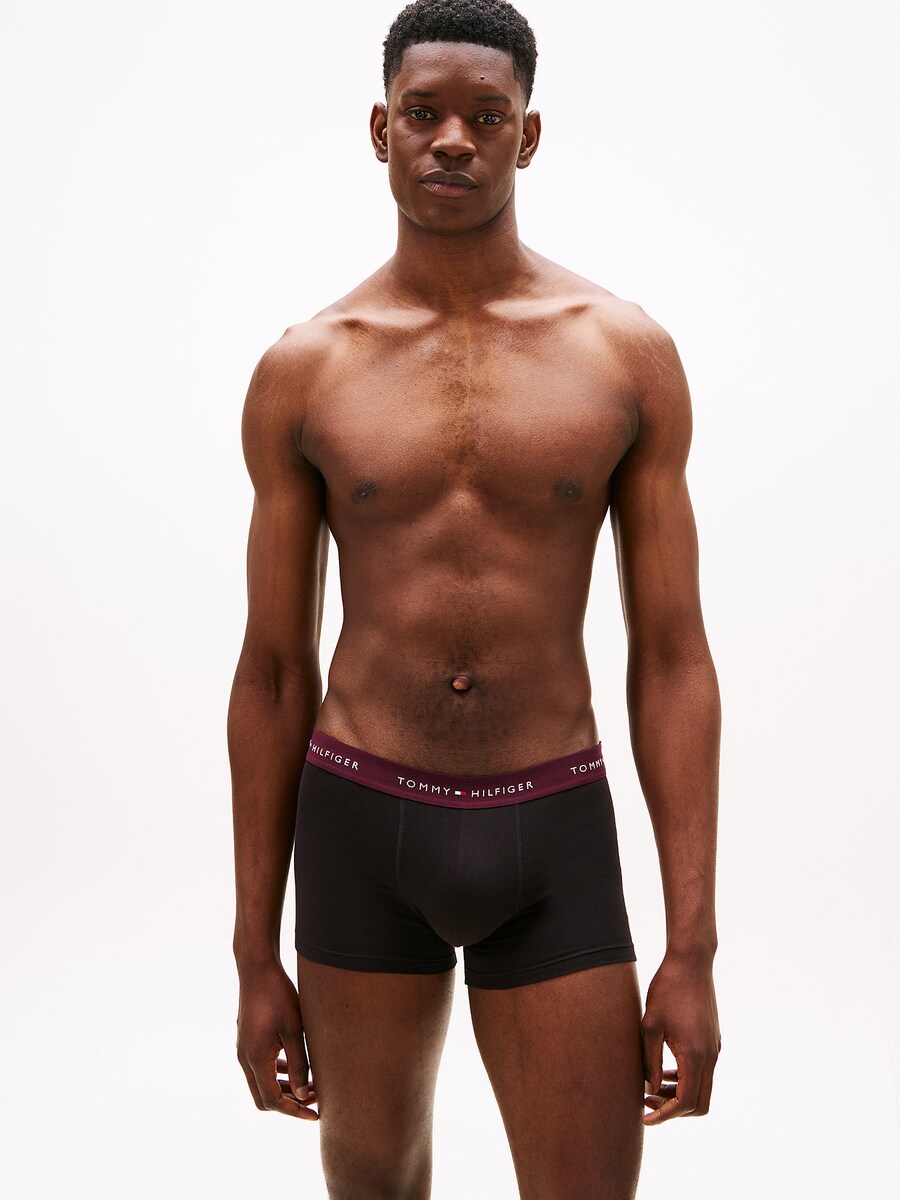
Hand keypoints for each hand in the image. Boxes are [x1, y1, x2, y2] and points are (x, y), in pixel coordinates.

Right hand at [236, 959, 318, 1119]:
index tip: (315, 1115)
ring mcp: (243, 1049)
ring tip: (310, 1084)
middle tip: (314, 1100)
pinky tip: (294, 1065)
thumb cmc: (278, 996)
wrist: (257, 969)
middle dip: (289, 1103)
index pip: (273, 1100)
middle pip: (264, 1097)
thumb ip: (300, 1064)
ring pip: (261, 1082)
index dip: (294, 1111)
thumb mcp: (294, 1031)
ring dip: (283, 1088)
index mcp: (256, 1059)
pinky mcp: (247, 1040)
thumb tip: (304, 1095)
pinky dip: (276, 1073)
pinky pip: (259, 1067)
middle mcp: (245, 1058)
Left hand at [641, 951, 720, 1125]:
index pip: (686, 1102)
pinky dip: (686, 1079)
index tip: (645, 1117)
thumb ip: (650, 1061)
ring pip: (702, 1087)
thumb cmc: (667, 989)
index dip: (665, 1115)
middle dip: (673, 1109)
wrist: (691, 962)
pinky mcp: (713, 1039)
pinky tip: (665, 1069)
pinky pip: (703, 1071)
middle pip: (699, 1103)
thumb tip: (650, 1089)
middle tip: (647, 1102)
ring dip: (679, 1094)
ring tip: (652, 1087)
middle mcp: (710, 1055)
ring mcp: (714, 1048)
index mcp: (695, 1055)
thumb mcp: (650, 1025)